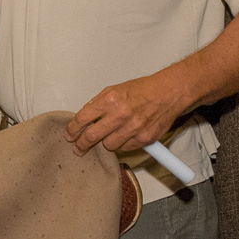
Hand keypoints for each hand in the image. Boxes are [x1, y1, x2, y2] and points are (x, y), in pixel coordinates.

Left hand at [66, 73, 192, 155]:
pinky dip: (122, 144)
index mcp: (110, 100)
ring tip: (107, 137)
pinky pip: (125, 148)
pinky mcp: (144, 138)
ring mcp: (133, 128)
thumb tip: (83, 118)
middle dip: (81, 144)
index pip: (82, 119)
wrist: (168, 93)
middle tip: (78, 147)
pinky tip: (124, 136)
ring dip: (105, 143)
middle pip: (92, 136)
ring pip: (108, 146)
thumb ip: (97, 104)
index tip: (69, 135)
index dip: (72, 130)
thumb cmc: (142, 90)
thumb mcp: (114, 90)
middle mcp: (121, 115)